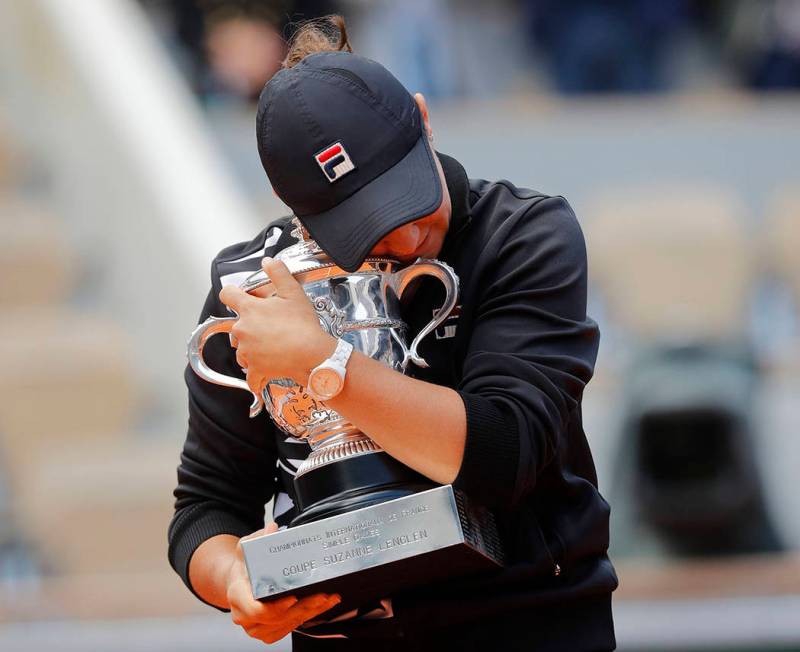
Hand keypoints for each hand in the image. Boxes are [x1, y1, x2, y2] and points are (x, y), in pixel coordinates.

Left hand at [219, 258, 335, 391]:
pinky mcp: (255, 369)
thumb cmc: (304, 326)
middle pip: (236, 324)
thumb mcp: (294, 293)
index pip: (227, 295)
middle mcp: (243, 330)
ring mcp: (247, 351)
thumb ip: (278, 273)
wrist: (313, 355)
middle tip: (269, 325)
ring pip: (242, 348)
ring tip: (271, 345)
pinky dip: (255, 376)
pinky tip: (263, 374)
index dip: (232, 292)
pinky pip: (250, 375)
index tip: (237, 296)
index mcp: (249, 310)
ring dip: (251, 347)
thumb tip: (268, 262)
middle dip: (249, 324)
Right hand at [226, 522, 340, 643]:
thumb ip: (259, 538)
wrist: (239, 582)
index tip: (293, 598)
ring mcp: (256, 627)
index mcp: (237, 595)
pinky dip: (307, 618)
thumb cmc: (244, 567)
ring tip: (327, 599)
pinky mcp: (268, 632)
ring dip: (310, 613)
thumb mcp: (246, 547)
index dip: (276, 607)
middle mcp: (244, 616)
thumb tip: (272, 529)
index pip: (256, 609)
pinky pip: (289, 629)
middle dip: (302, 607)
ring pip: (286, 626)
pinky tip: (322, 607)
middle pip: (276, 618)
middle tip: (321, 596)